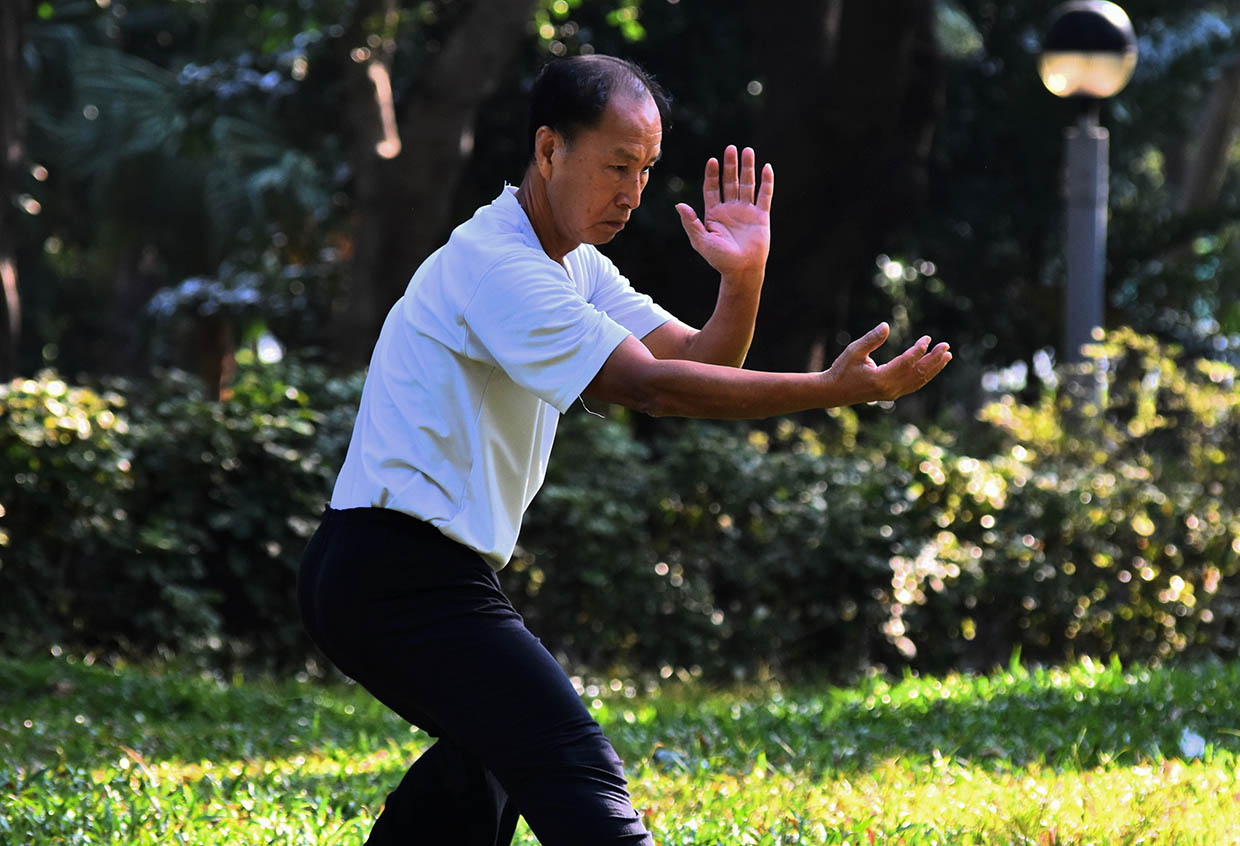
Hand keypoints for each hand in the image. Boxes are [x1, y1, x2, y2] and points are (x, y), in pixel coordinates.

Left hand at [675, 145, 772, 279]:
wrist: (742, 271)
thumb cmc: (720, 259)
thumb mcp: (701, 241)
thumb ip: (690, 222)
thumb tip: (679, 205)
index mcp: (714, 214)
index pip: (712, 189)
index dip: (712, 175)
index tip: (712, 161)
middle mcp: (730, 209)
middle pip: (730, 182)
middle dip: (730, 165)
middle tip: (730, 148)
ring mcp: (746, 211)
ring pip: (747, 184)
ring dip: (747, 168)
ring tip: (747, 150)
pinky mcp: (761, 216)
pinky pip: (764, 195)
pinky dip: (766, 182)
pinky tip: (766, 167)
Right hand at [825, 323, 951, 403]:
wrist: (833, 392)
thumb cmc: (842, 369)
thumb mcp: (854, 351)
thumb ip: (871, 339)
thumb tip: (886, 325)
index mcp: (880, 379)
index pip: (907, 363)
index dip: (919, 350)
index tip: (927, 339)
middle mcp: (890, 389)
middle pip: (918, 373)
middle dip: (934, 359)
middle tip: (946, 347)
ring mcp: (892, 394)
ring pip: (918, 381)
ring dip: (933, 368)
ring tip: (946, 357)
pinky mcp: (892, 394)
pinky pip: (913, 385)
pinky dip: (925, 376)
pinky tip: (931, 367)